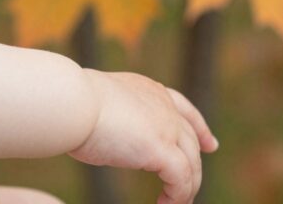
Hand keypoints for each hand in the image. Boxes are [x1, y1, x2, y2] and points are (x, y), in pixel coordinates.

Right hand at [70, 71, 218, 203]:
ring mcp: (165, 126)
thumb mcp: (100, 103)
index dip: (199, 127)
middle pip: (190, 139)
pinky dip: (178, 197)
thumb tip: (107, 132)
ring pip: (191, 164)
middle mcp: (163, 105)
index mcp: (148, 90)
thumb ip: (114, 116)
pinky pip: (181, 180)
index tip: (210, 144)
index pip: (183, 108)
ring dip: (186, 188)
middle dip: (197, 163)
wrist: (71, 101)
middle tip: (192, 186)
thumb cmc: (72, 102)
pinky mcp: (162, 149)